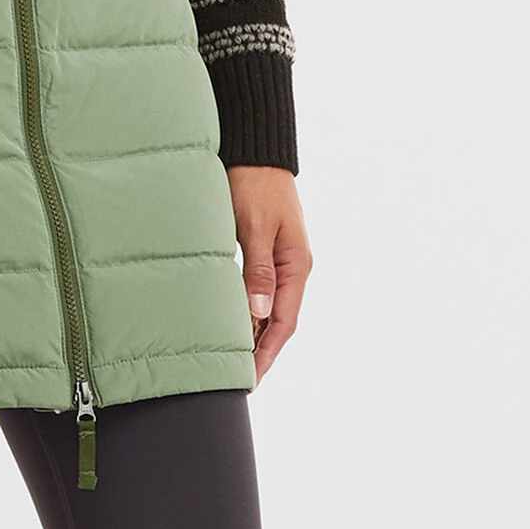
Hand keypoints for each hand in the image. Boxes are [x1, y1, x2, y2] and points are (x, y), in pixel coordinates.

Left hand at [226, 165, 312, 382]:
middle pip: (279, 319)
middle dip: (261, 349)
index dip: (267, 351)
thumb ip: (258, 269)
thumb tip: (259, 313)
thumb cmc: (253, 183)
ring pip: (269, 306)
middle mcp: (293, 266)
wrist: (255, 150)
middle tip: (238, 378)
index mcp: (296, 264)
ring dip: (254, 332)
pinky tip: (233, 319)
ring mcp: (281, 257)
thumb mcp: (254, 226)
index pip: (284, 321)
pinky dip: (248, 308)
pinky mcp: (265, 248)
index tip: (250, 377)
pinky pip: (260, 288)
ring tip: (233, 358)